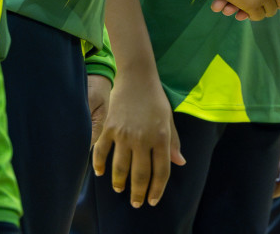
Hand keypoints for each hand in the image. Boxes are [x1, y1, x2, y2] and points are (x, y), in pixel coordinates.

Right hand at [92, 70, 183, 207]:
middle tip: (136, 203)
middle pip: (141, 175)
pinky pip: (101, 151)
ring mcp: (124, 134)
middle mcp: (143, 139)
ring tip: (120, 190)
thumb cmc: (156, 99)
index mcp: (161, 137)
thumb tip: (180, 163)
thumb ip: (174, 143)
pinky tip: (99, 173)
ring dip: (120, 183)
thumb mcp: (169, 120)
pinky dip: (98, 164)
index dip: (157, 189)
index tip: (153, 200)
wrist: (137, 77)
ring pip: (120, 168)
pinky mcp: (109, 128)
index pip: (161, 172)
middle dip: (138, 193)